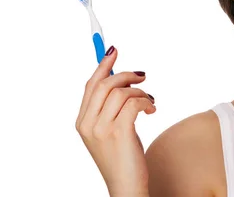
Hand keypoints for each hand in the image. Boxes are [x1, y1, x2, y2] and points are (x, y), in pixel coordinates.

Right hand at [76, 46, 155, 195]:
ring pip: (121, 92)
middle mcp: (88, 124)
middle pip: (104, 84)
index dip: (102, 65)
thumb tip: (119, 78)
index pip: (90, 85)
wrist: (126, 186)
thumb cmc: (122, 157)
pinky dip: (145, 102)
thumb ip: (109, 107)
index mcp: (82, 122)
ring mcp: (101, 129)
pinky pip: (133, 103)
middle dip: (125, 74)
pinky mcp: (119, 132)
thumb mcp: (110, 129)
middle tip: (143, 76)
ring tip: (149, 101)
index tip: (113, 50)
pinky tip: (151, 110)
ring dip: (140, 92)